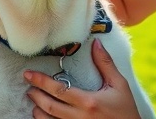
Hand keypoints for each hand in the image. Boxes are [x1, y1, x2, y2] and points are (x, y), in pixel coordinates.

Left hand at [24, 39, 139, 118]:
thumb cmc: (126, 110)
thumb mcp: (119, 85)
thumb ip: (105, 64)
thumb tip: (96, 44)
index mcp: (88, 102)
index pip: (59, 90)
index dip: (41, 81)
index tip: (29, 75)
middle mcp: (79, 117)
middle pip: (50, 106)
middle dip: (36, 95)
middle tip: (28, 86)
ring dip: (38, 111)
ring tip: (33, 102)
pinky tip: (42, 116)